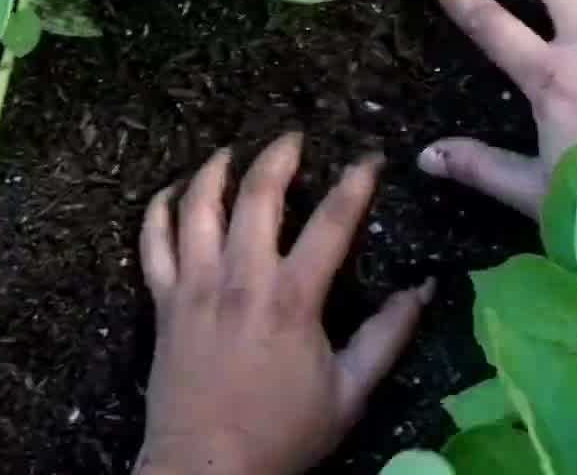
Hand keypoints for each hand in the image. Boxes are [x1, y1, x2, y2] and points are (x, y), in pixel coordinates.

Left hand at [135, 134, 431, 474]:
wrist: (205, 469)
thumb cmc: (283, 434)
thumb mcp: (350, 393)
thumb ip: (388, 336)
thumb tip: (423, 289)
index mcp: (292, 299)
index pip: (332, 223)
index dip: (355, 183)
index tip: (370, 158)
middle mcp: (240, 280)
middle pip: (257, 195)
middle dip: (278, 155)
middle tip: (293, 135)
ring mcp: (194, 288)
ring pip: (197, 206)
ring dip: (214, 169)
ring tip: (230, 150)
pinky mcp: (163, 303)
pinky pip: (152, 243)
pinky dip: (159, 210)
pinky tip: (172, 192)